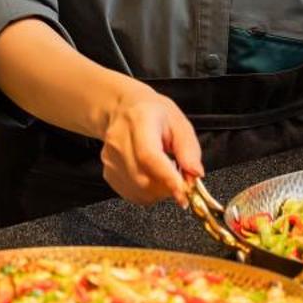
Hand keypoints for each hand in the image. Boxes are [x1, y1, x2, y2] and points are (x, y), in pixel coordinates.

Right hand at [99, 81, 202, 204]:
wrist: (123, 109)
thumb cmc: (153, 113)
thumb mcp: (179, 122)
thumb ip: (188, 149)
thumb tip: (194, 174)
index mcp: (139, 121)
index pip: (149, 156)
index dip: (168, 178)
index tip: (185, 193)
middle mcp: (119, 140)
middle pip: (143, 178)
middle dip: (168, 187)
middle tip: (182, 180)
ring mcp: (110, 158)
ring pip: (139, 190)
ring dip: (160, 191)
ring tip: (166, 173)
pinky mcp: (108, 172)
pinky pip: (133, 193)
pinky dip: (149, 193)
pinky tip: (153, 177)